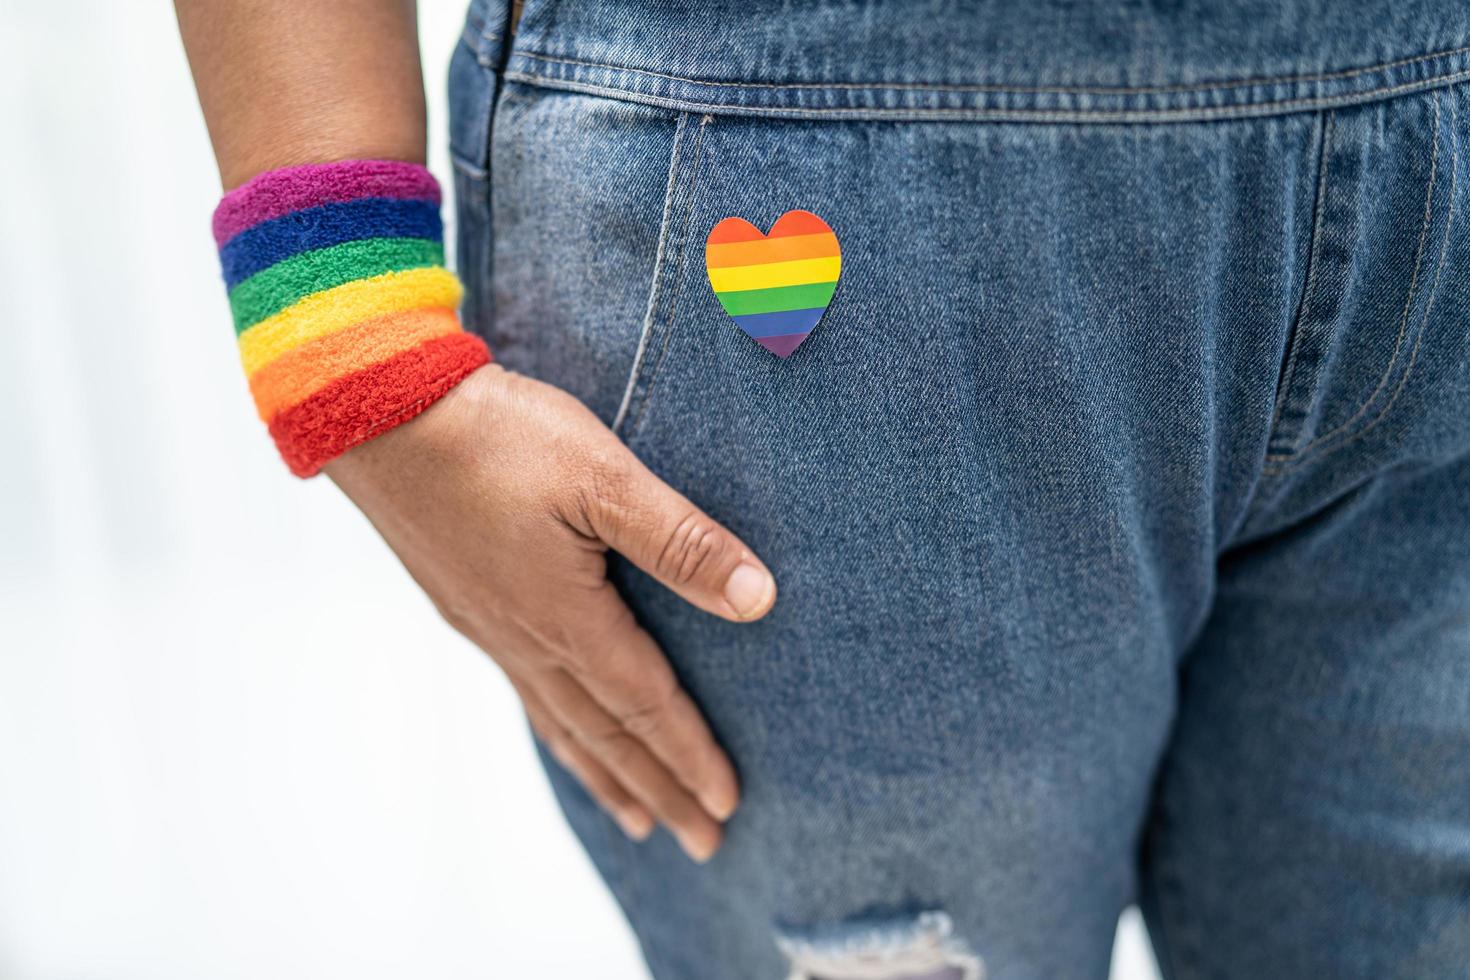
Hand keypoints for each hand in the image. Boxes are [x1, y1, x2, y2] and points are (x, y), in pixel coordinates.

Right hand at [324, 365, 775, 860]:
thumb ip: (680, 540)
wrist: (378, 410)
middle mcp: (525, 638)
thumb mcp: (604, 476)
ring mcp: (488, 626)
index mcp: (567, 617)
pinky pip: (523, 693)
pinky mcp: (462, 602)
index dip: (690, 756)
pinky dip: (556, 732)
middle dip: (659, 790)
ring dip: (606, 775)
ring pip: (560, 722)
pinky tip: (560, 729)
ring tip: (637, 820)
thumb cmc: (496, 436)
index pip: (646, 705)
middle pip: (606, 735)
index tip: (727, 806)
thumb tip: (758, 599)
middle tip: (701, 844)